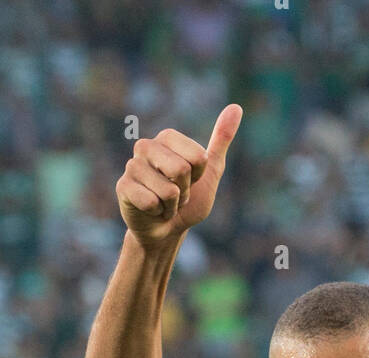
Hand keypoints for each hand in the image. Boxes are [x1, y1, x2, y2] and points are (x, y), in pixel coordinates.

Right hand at [116, 104, 242, 247]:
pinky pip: (151, 203)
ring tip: (164, 203)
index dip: (198, 176)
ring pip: (168, 191)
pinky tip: (151, 210)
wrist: (167, 231)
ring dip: (172, 206)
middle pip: (181, 170)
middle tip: (177, 195)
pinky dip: (158, 213)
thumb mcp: (210, 171)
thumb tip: (236, 107)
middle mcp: (146, 146)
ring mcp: (132, 166)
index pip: (198, 157)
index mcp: (167, 138)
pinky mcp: (123, 187)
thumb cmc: (188, 201)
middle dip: (185, 191)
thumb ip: (221, 140)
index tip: (190, 180)